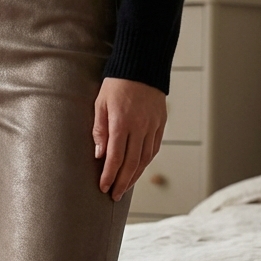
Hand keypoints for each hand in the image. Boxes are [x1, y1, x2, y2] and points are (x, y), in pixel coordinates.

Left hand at [92, 77, 166, 201]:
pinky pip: (154, 148)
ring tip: (125, 187)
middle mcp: (139, 127)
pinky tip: (138, 170)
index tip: (103, 187)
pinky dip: (146, 162)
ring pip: (145, 159)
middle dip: (122, 182)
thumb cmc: (116, 84)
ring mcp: (152, 126)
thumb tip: (99, 155)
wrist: (142, 65)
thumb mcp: (100, 104)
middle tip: (114, 196)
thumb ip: (100, 130)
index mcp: (122, 123)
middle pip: (131, 163)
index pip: (115, 157)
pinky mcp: (161, 124)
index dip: (109, 175)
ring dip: (135, 176)